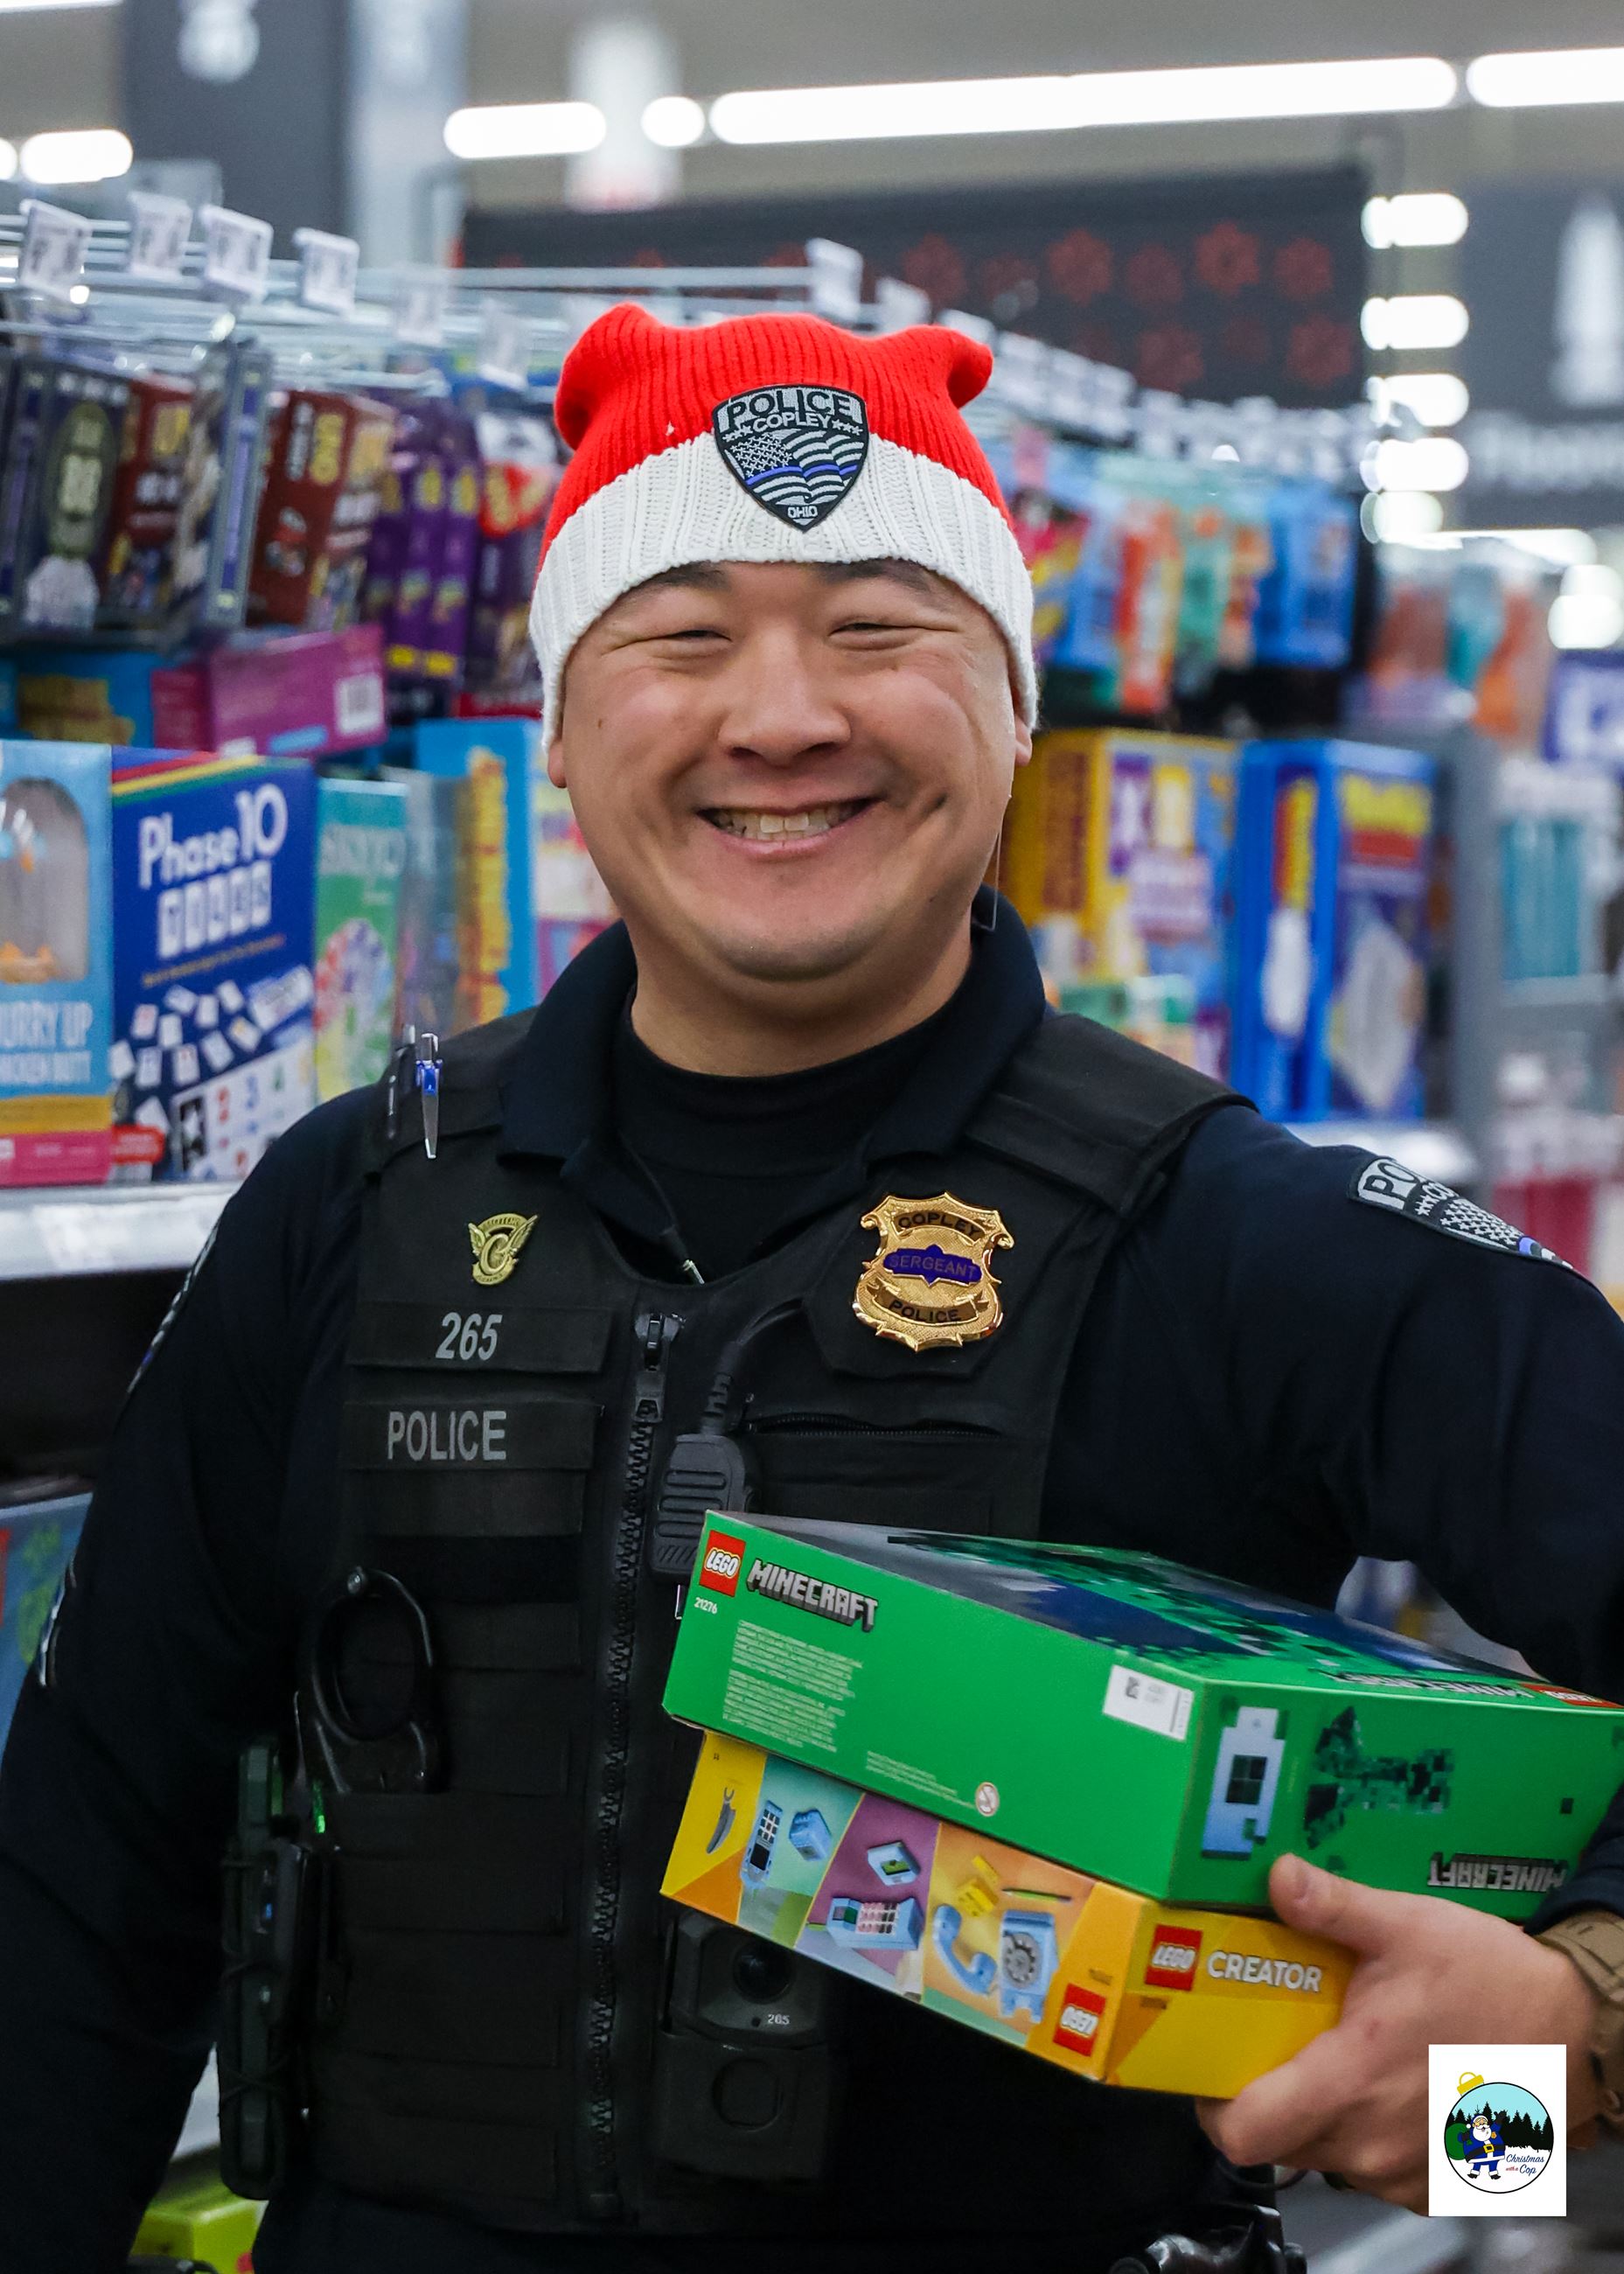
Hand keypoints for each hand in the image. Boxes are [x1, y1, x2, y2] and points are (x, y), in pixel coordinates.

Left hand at [1194, 1853, 1601, 2209]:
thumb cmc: (1495, 1983)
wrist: (1575, 2035)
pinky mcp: (1431, 2183)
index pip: (1243, 2131)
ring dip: (1319, 2107)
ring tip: (1338, 2048)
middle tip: (1278, 2037)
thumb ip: (1332, 1907)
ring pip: (1323, 2151)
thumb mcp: (1407, 1927)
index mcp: (1352, 2081)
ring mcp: (1402, 2172)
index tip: (1212, 2062)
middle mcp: (1370, 2143)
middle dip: (1266, 2090)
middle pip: (1277, 2139)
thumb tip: (1278, 1877)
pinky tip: (1386, 2079)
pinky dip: (1365, 2128)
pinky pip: (1369, 2165)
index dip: (1212, 2101)